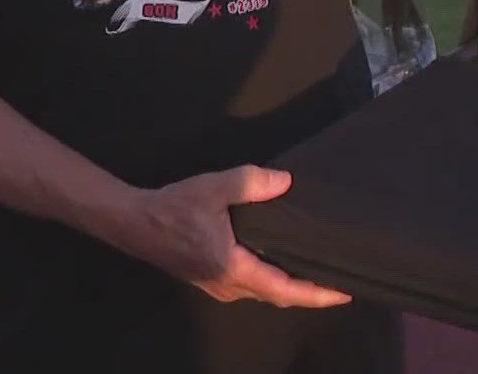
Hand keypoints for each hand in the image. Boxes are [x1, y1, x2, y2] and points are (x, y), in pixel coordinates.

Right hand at [107, 166, 350, 306]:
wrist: (133, 222)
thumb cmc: (174, 208)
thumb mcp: (215, 188)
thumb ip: (252, 183)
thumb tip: (286, 182)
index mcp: (234, 268)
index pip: (284, 290)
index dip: (316, 294)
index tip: (344, 293)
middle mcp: (229, 285)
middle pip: (277, 296)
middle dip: (310, 293)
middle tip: (340, 282)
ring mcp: (218, 284)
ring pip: (263, 292)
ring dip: (290, 287)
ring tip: (316, 272)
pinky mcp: (210, 277)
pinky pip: (250, 285)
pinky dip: (272, 279)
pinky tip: (281, 262)